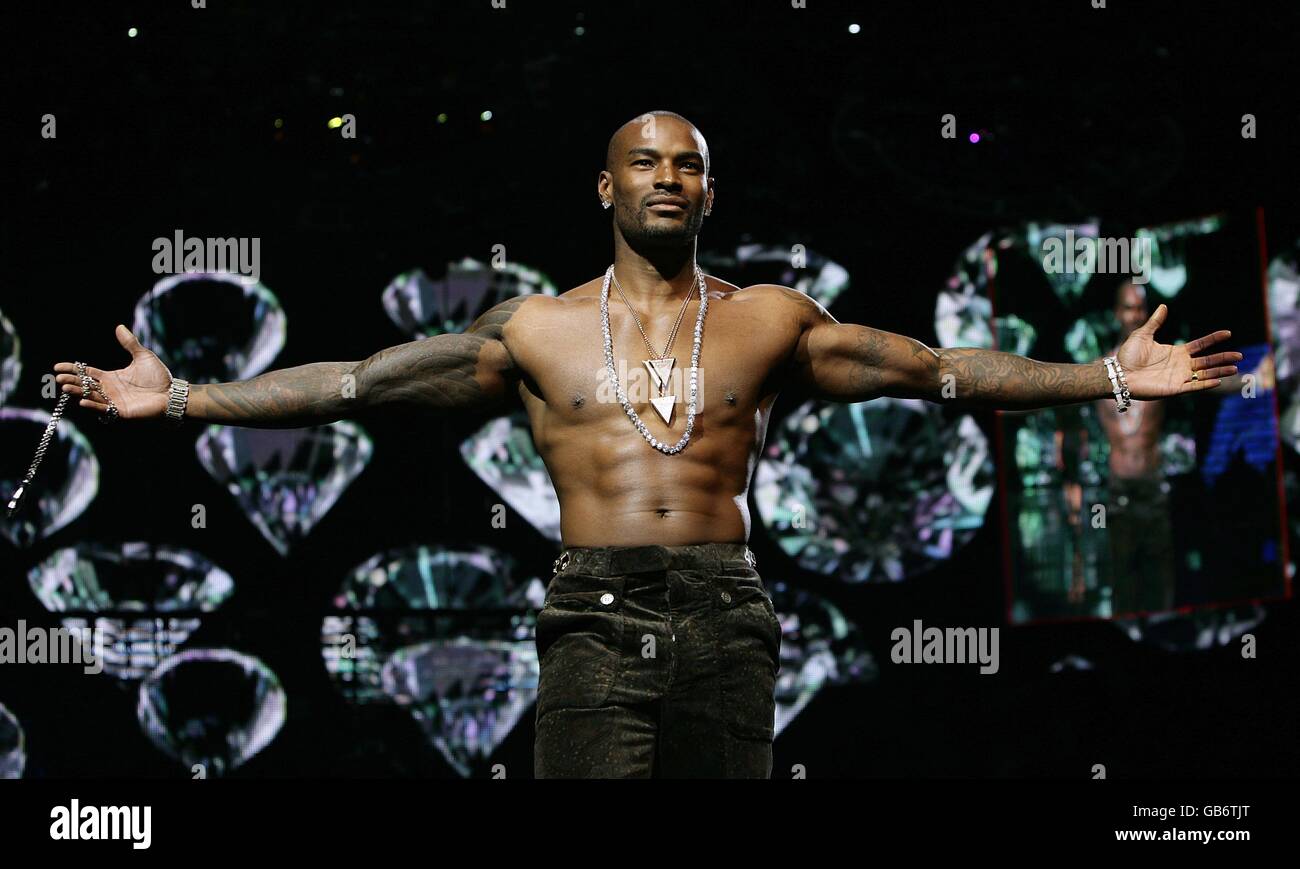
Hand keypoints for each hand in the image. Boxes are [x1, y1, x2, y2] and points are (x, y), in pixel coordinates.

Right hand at [52, 325, 172, 419]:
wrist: (172, 393)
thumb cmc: (159, 377)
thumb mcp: (142, 356)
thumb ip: (129, 343)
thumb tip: (119, 327)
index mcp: (111, 377)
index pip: (86, 373)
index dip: (73, 370)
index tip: (58, 367)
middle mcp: (109, 390)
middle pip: (85, 386)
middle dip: (71, 382)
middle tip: (59, 379)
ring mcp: (114, 401)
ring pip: (91, 397)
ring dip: (78, 393)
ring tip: (66, 387)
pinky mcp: (121, 412)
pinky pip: (104, 410)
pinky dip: (93, 406)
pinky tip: (83, 401)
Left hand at [1115, 304, 1241, 398]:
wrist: (1118, 373)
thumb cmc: (1128, 355)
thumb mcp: (1143, 334)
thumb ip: (1155, 322)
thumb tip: (1164, 306)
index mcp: (1176, 352)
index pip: (1200, 345)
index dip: (1214, 339)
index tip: (1228, 333)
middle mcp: (1181, 365)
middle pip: (1207, 361)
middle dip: (1223, 358)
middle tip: (1239, 356)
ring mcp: (1179, 377)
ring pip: (1205, 374)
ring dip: (1220, 371)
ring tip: (1235, 368)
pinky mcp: (1174, 388)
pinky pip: (1194, 387)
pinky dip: (1206, 384)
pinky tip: (1218, 380)